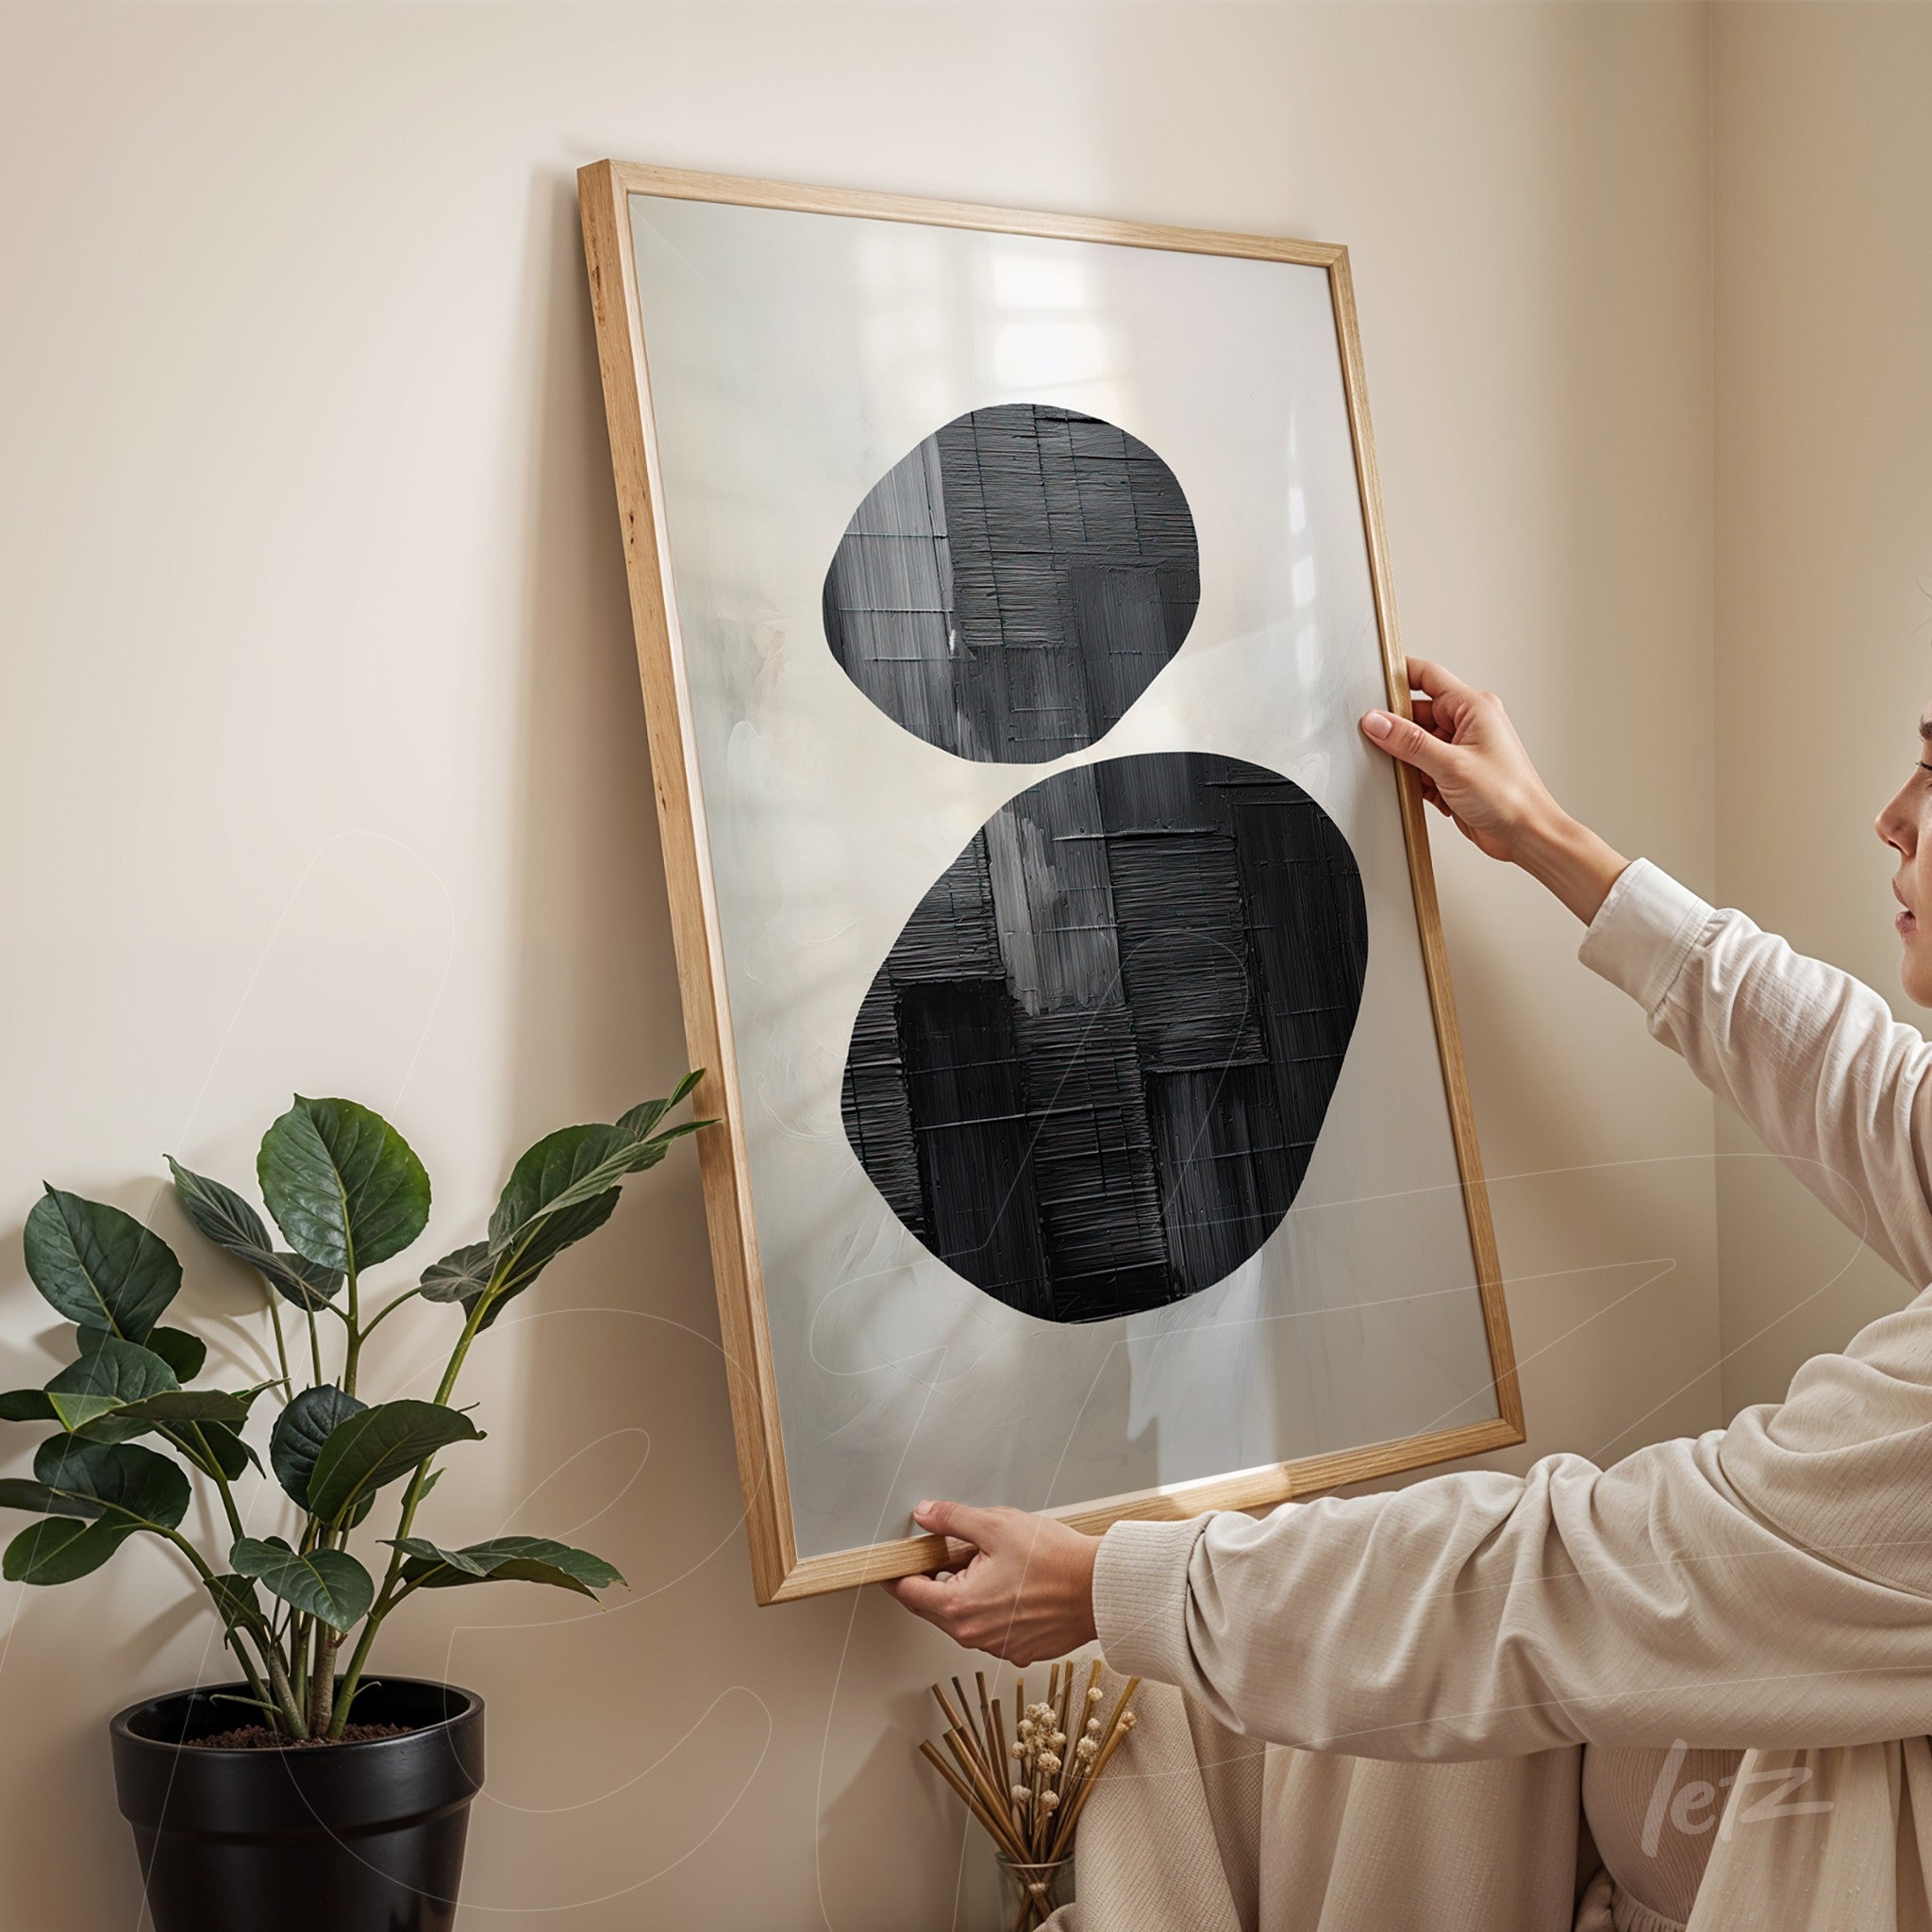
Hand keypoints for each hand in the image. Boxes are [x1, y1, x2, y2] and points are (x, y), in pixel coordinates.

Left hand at [881, 1501, 1099, 1663]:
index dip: (900, 1572)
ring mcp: (998, 1647)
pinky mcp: (1021, 1650)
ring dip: (966, 1593)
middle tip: (953, 1550)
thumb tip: (925, 1514)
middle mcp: (974, 1636)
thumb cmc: (1055, 1559)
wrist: (1100, 1588)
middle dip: (937, 1578)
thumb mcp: (997, 1525)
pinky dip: (991, 1608)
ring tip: (992, 1563)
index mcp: (959, 1607)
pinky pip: (991, 1629)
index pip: (908, 1593)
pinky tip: (1012, 1584)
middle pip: (934, 1607)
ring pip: (963, 1618)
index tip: (898, 1560)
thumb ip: (953, 1519)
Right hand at [1360, 657, 1628, 923]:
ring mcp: (1460, 749)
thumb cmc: (1509, 797)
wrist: (1526, 835)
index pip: (1428, 676)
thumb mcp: (1451, 765)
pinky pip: (1422, 767)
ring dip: (1407, 759)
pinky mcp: (1454, 773)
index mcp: (1474, 707)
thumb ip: (1410, 741)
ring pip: (1416, 743)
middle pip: (1417, 713)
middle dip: (1398, 729)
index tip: (1373, 683)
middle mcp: (1468, 724)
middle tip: (1380, 741)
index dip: (1400, 675)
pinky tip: (1418, 790)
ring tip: (1409, 773)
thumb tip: (1377, 722)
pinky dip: (1415, 778)